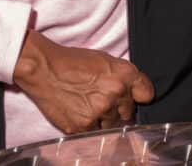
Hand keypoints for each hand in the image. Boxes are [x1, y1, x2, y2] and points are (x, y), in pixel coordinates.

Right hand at [12, 30, 154, 134]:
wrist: (44, 70)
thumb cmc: (73, 62)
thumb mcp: (105, 60)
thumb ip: (123, 76)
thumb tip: (137, 92)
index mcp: (124, 74)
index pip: (147, 94)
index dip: (140, 96)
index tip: (135, 99)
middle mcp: (116, 93)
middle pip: (129, 112)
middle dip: (120, 109)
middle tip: (104, 101)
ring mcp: (100, 111)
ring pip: (112, 123)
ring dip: (104, 119)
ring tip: (88, 105)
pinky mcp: (84, 126)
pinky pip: (94, 131)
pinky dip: (88, 125)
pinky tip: (79, 111)